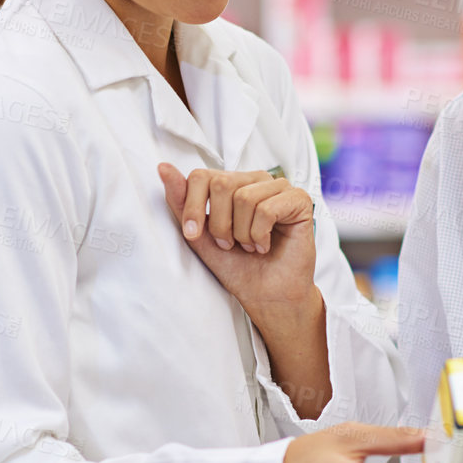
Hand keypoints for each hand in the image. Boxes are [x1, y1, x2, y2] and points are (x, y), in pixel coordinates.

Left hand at [158, 163, 316, 329]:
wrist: (265, 295)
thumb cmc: (236, 266)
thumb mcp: (199, 236)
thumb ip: (182, 202)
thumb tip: (163, 167)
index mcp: (231, 183)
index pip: (202, 175)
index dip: (193, 207)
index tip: (193, 234)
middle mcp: (255, 180)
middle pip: (222, 184)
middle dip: (219, 224)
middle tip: (230, 244)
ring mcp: (279, 187)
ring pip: (244, 198)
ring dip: (242, 234)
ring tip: (250, 246)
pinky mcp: (299, 200)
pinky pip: (267, 209)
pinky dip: (260, 235)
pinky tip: (265, 246)